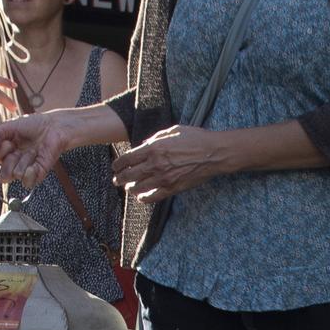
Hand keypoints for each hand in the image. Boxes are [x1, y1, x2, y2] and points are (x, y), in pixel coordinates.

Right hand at [0, 112, 67, 189]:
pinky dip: (30, 172)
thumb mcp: (9, 125)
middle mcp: (13, 162)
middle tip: (19, 149)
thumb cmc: (33, 125)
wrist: (54, 127)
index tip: (10, 140)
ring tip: (33, 150)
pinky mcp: (37, 174)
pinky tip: (36, 161)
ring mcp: (25, 169)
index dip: (0, 150)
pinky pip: (27, 182)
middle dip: (10, 161)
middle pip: (2, 176)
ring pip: (15, 175)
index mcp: (4, 151)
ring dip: (24, 160)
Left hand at [110, 125, 234, 203]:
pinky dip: (144, 198)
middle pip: (128, 176)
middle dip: (119, 178)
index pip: (127, 159)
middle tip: (117, 180)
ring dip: (130, 188)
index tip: (116, 167)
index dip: (118, 164)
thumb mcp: (172, 131)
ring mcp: (163, 178)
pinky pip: (152, 197)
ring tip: (128, 187)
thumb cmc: (195, 138)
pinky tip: (141, 196)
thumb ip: (154, 138)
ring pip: (137, 188)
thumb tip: (142, 145)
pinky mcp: (172, 188)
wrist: (213, 153)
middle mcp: (155, 164)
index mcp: (153, 148)